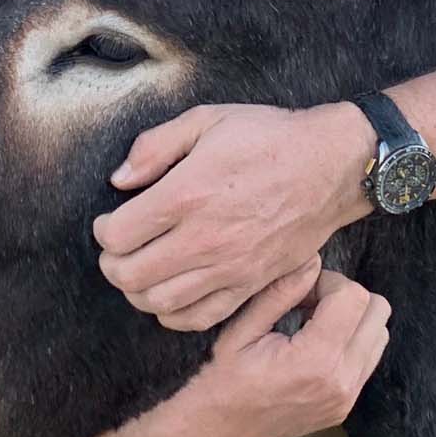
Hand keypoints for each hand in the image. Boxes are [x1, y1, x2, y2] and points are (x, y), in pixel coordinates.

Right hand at [23, 261, 391, 436]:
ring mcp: (344, 401)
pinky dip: (348, 340)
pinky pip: (367, 358)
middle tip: (305, 301)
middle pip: (378, 312)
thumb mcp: (238, 330)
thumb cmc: (213, 380)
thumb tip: (311, 261)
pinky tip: (310, 342)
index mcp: (315, 362)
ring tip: (307, 322)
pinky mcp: (342, 409)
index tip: (297, 290)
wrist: (206, 436)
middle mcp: (340, 384)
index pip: (353, 297)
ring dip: (349, 318)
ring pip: (379, 334)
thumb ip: (279, 293)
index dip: (327, 282)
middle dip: (344, 296)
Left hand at [94, 102, 373, 329]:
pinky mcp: (251, 284)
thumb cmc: (269, 137)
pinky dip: (173, 314)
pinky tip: (169, 294)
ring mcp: (229, 267)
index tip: (109, 221)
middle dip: (112, 264)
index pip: (118, 235)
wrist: (331, 166)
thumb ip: (155, 146)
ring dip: (137, 291)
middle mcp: (204, 238)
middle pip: (131, 276)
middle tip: (117, 248)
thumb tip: (120, 179)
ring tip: (140, 269)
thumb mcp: (206, 119)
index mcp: (188, 194)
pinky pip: (199, 317)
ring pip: (159, 303)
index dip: (103, 230)